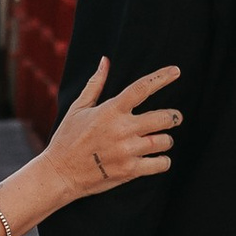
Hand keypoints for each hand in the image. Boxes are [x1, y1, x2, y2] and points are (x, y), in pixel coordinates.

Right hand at [40, 55, 181, 201]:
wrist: (60, 174)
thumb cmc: (67, 139)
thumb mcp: (78, 109)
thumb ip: (95, 85)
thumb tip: (105, 61)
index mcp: (110, 111)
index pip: (141, 88)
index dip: (161, 77)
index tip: (175, 71)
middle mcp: (122, 129)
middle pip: (164, 118)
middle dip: (174, 117)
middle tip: (174, 118)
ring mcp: (127, 151)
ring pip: (165, 141)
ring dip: (166, 140)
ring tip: (161, 140)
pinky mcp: (130, 170)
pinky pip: (161, 164)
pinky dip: (163, 161)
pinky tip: (158, 158)